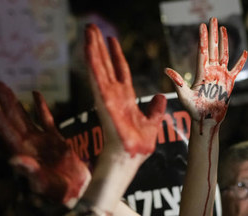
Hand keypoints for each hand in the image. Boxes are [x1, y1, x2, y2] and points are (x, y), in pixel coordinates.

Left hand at [0, 81, 90, 207]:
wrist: (75, 191)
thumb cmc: (56, 190)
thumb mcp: (41, 182)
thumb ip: (29, 171)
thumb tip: (15, 159)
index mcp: (23, 153)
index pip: (8, 132)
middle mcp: (29, 144)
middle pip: (14, 120)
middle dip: (6, 103)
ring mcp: (42, 140)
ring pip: (27, 117)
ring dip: (17, 103)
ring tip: (7, 88)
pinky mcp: (56, 140)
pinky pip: (47, 120)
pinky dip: (41, 108)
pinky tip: (36, 95)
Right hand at [85, 24, 166, 158]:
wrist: (131, 157)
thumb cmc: (139, 145)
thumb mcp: (152, 123)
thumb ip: (155, 110)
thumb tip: (159, 97)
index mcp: (125, 98)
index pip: (120, 71)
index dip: (115, 56)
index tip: (111, 40)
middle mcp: (113, 94)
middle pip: (105, 65)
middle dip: (99, 46)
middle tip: (91, 27)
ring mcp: (107, 96)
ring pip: (98, 67)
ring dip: (93, 48)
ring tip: (88, 29)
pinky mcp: (103, 100)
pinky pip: (96, 77)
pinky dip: (92, 62)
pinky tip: (88, 47)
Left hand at [165, 17, 246, 124]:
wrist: (205, 119)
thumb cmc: (194, 110)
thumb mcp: (184, 96)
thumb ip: (178, 82)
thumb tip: (166, 70)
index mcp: (201, 73)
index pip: (202, 51)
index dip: (202, 38)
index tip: (202, 25)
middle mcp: (211, 71)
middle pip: (212, 48)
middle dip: (213, 33)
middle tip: (213, 18)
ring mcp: (220, 76)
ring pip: (223, 54)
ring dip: (224, 41)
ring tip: (223, 28)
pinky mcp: (229, 83)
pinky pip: (236, 69)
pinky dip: (240, 61)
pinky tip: (244, 52)